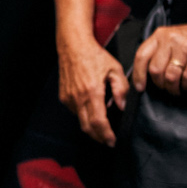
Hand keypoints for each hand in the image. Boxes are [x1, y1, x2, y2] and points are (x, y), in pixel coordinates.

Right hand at [58, 29, 126, 144]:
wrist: (73, 46)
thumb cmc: (93, 55)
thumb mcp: (115, 69)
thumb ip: (121, 88)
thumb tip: (122, 105)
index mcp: (92, 91)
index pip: (98, 122)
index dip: (106, 135)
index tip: (112, 141)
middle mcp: (78, 97)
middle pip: (87, 127)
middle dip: (99, 137)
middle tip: (108, 140)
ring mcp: (69, 98)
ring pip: (80, 121)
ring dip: (91, 127)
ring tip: (102, 126)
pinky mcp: (64, 96)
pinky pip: (75, 112)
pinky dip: (84, 116)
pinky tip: (92, 110)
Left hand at [132, 16, 186, 97]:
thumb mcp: (171, 38)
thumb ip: (158, 51)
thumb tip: (145, 73)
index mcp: (159, 35)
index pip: (141, 56)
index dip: (138, 74)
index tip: (139, 87)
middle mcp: (169, 39)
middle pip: (155, 69)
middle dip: (159, 84)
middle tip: (165, 88)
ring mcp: (184, 47)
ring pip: (171, 76)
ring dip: (173, 88)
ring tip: (176, 90)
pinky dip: (186, 86)